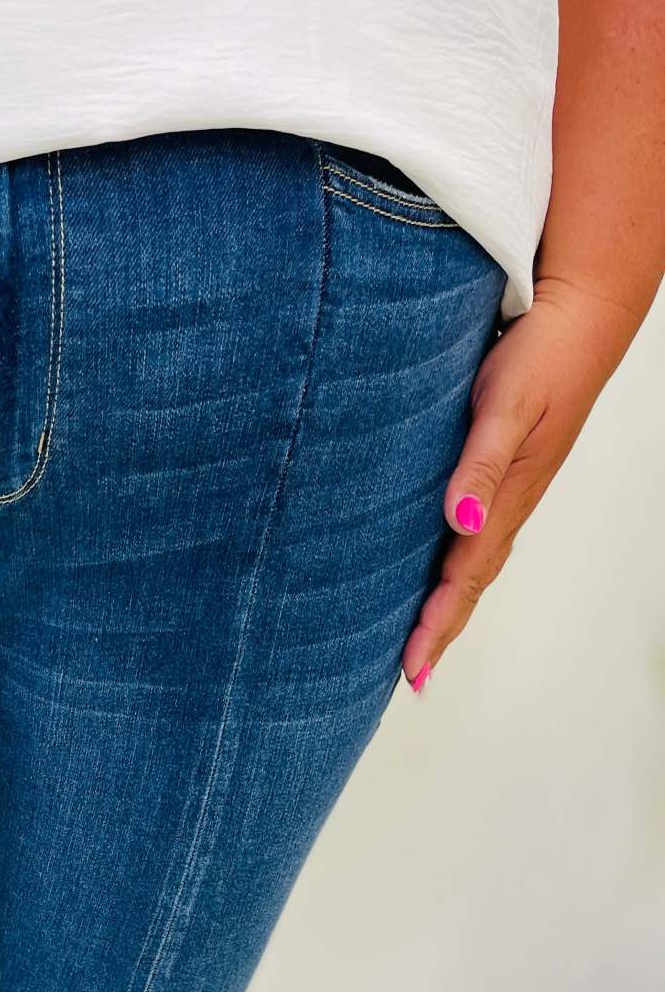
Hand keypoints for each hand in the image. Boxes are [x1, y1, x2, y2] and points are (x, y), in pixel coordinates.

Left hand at [400, 275, 642, 690]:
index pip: (464, 579)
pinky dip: (453, 566)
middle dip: (439, 632)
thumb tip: (459, 523)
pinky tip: (435, 572)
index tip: (411, 672)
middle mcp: (507, 503)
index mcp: (507, 498)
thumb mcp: (506, 406)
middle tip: (410, 679)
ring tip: (418, 643)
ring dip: (447, 606)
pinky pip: (474, 533)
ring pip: (471, 562)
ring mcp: (508, 489)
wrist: (582, 312)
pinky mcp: (503, 469)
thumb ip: (480, 464)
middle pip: (469, 583)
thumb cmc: (541, 355)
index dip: (436, 627)